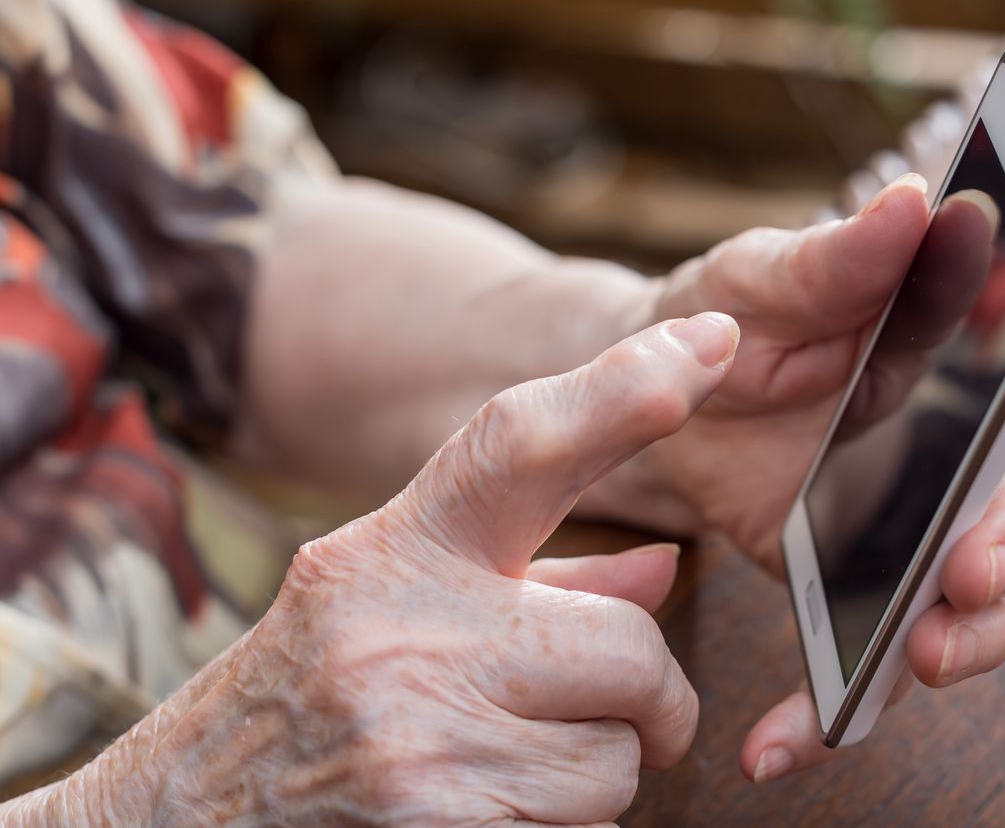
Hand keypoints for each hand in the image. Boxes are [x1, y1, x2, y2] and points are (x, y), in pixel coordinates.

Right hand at [11, 314, 739, 826]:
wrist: (177, 826)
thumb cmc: (304, 701)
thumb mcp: (395, 608)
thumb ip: (542, 582)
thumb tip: (665, 567)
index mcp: (393, 554)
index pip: (519, 445)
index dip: (624, 392)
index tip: (709, 342)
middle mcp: (404, 636)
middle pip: (631, 647)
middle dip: (652, 697)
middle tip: (628, 713)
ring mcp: (418, 746)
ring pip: (620, 761)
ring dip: (597, 774)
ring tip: (511, 768)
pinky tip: (487, 811)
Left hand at [588, 174, 1004, 781]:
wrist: (645, 401)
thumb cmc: (715, 317)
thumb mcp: (760, 278)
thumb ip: (832, 257)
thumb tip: (914, 205)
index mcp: (939, 369)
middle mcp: (940, 455)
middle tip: (973, 572)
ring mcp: (898, 529)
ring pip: (969, 603)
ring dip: (964, 641)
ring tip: (917, 661)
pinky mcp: (845, 587)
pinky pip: (865, 660)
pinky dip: (833, 710)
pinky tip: (781, 741)